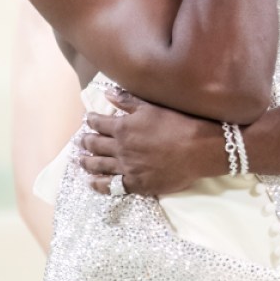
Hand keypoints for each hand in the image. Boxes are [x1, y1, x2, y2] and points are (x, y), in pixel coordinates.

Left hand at [79, 90, 225, 195]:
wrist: (198, 149)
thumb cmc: (178, 123)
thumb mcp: (152, 106)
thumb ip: (128, 101)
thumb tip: (107, 94)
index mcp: (123, 127)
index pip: (99, 123)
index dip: (91, 121)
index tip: (88, 120)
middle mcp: (121, 148)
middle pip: (95, 145)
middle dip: (86, 142)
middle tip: (81, 141)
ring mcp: (127, 168)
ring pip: (99, 166)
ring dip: (87, 163)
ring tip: (80, 161)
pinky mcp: (136, 184)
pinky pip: (111, 186)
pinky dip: (99, 185)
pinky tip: (93, 183)